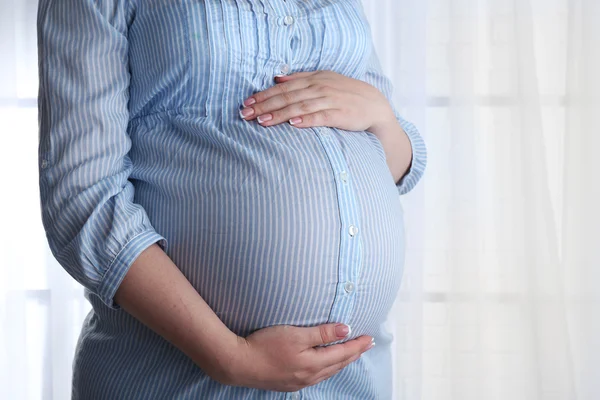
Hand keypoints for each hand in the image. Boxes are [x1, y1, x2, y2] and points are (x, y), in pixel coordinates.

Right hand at [223, 323, 373, 391]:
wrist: (239, 363)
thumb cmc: (265, 345)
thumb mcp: (296, 334)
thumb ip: (322, 333)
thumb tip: (346, 330)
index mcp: (313, 364)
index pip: (343, 353)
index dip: (357, 345)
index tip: (370, 338)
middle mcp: (309, 376)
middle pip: (338, 364)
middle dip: (354, 354)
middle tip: (367, 345)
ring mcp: (299, 382)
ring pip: (328, 372)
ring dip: (342, 362)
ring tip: (351, 354)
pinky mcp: (289, 383)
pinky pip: (317, 376)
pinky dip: (328, 368)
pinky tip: (326, 366)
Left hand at [239, 70, 396, 135]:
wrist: (374, 104)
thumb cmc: (345, 93)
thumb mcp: (323, 80)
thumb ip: (300, 79)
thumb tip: (277, 78)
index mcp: (313, 79)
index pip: (283, 87)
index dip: (263, 95)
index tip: (246, 103)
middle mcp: (319, 87)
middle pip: (287, 97)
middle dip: (264, 106)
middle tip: (245, 114)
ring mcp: (330, 100)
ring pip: (299, 106)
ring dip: (279, 114)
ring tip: (262, 121)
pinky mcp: (339, 114)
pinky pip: (320, 116)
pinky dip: (306, 119)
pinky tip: (293, 123)